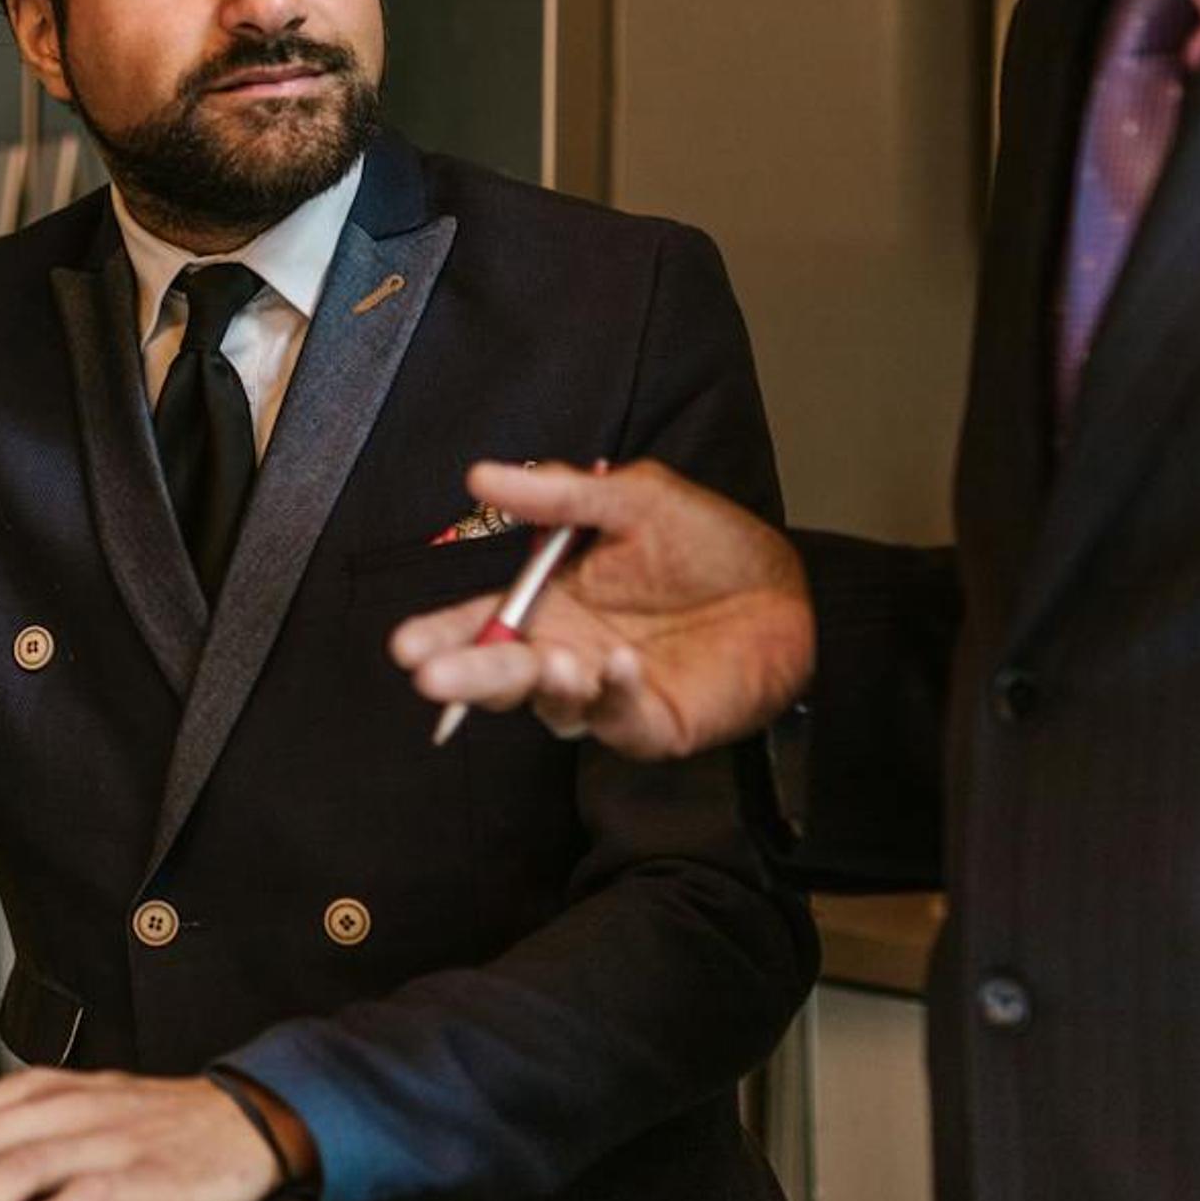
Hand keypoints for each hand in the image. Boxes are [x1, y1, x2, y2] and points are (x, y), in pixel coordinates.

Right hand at [387, 459, 811, 759]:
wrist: (792, 588)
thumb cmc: (709, 543)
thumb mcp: (634, 498)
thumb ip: (559, 496)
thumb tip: (478, 475)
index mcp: (553, 603)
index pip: (483, 623)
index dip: (444, 636)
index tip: (408, 646)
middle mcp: (569, 653)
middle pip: (503, 675)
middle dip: (468, 677)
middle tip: (434, 678)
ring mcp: (609, 694)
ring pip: (555, 707)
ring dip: (547, 685)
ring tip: (559, 661)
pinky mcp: (654, 724)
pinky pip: (620, 719)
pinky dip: (615, 692)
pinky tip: (620, 661)